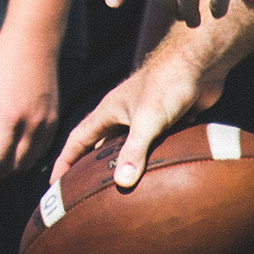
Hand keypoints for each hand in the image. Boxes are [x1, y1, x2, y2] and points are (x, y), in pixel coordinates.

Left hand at [0, 23, 61, 185]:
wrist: (33, 41)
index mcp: (10, 118)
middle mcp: (33, 125)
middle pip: (14, 166)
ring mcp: (47, 123)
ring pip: (31, 162)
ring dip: (11, 170)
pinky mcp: (54, 119)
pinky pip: (42, 150)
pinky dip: (27, 160)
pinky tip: (13, 155)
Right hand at [54, 27, 219, 197]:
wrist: (199, 62)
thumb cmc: (167, 83)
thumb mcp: (147, 121)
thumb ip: (134, 151)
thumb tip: (122, 184)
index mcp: (108, 112)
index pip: (78, 140)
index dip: (65, 162)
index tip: (55, 184)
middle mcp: (122, 114)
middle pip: (100, 145)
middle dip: (90, 167)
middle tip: (83, 191)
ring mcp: (144, 117)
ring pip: (128, 146)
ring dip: (124, 164)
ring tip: (120, 190)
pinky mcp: (167, 121)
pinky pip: (154, 145)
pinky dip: (152, 159)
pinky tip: (158, 175)